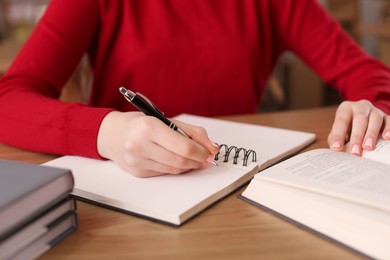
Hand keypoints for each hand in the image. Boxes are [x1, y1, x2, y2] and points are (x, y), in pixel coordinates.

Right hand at [97, 111, 219, 176]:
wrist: (112, 134)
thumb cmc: (141, 124)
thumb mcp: (166, 120)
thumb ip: (192, 132)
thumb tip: (212, 147)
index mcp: (149, 127)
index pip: (184, 147)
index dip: (201, 152)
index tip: (209, 152)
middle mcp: (140, 145)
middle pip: (181, 161)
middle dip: (198, 161)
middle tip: (204, 157)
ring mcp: (138, 161)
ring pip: (174, 169)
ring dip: (188, 166)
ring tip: (192, 158)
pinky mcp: (138, 172)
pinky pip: (165, 173)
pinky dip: (175, 168)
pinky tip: (175, 160)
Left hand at [328, 100, 389, 154]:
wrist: (362, 122)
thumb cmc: (348, 128)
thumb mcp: (339, 131)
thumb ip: (336, 138)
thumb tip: (336, 149)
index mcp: (346, 109)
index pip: (341, 121)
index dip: (338, 135)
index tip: (336, 147)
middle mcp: (360, 107)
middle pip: (359, 119)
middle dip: (357, 137)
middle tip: (355, 152)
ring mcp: (375, 111)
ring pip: (375, 119)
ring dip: (371, 134)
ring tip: (368, 147)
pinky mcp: (386, 116)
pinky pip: (389, 121)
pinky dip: (388, 129)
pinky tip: (386, 138)